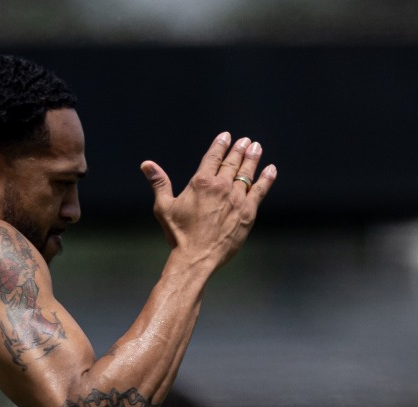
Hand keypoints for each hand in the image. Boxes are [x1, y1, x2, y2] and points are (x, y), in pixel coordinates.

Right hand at [142, 132, 276, 271]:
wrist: (196, 258)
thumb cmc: (178, 235)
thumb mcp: (164, 207)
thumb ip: (159, 183)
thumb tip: (146, 164)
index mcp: (201, 182)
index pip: (214, 157)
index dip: (221, 145)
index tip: (226, 136)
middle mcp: (221, 186)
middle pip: (233, 162)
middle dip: (239, 149)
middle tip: (245, 141)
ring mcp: (237, 198)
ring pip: (247, 173)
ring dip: (252, 158)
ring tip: (256, 148)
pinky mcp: (248, 212)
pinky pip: (260, 190)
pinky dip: (266, 178)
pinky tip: (270, 169)